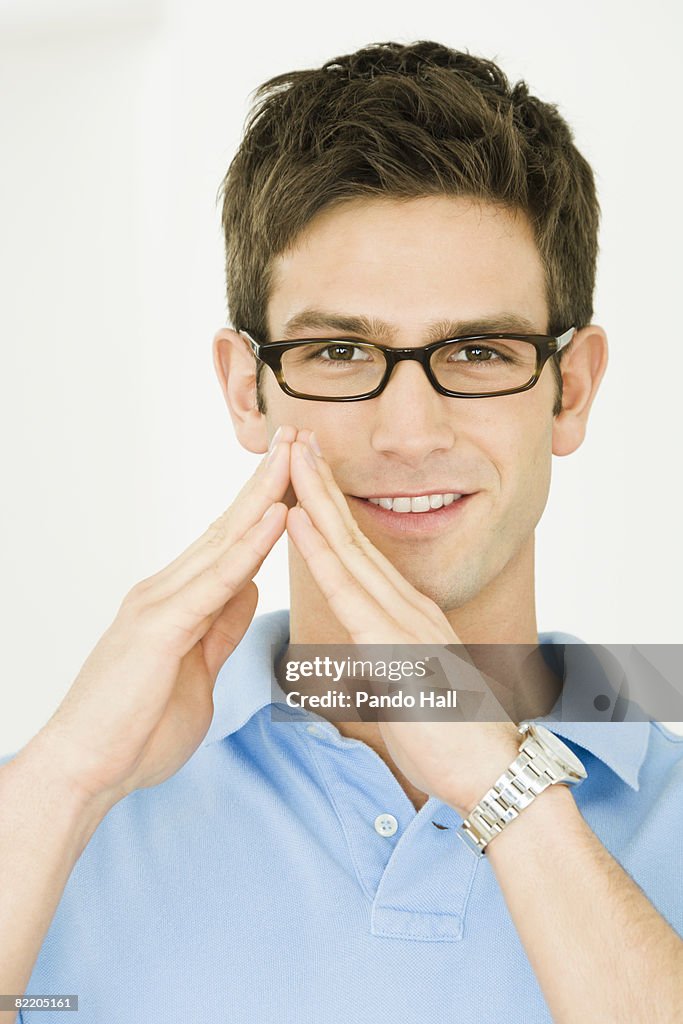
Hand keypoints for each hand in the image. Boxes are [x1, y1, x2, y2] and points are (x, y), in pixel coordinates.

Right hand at [30, 427, 296, 807]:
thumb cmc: (136, 729)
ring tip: (295, 453)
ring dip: (264, 495)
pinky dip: (250, 546)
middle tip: (299, 437)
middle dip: (266, 482)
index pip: (229, 543)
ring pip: (225, 539)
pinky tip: (277, 516)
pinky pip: (217, 579)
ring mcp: (161, 602)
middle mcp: (167, 589)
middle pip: (228, 526)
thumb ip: (220, 627)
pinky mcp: (161, 625)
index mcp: (177, 601)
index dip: (263, 506)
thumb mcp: (196, 670)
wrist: (86, 769)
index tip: (296, 474)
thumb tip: (249, 592)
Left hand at [285, 429, 519, 815]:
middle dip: (322, 486)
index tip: (307, 475)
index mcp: (407, 615)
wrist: (491, 774)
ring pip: (349, 549)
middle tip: (298, 440)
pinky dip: (320, 551)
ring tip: (293, 460)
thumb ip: (387, 660)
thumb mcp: (408, 688)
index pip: (361, 553)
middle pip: (355, 535)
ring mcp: (405, 620)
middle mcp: (408, 606)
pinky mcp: (397, 646)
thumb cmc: (448, 739)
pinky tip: (297, 521)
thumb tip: (369, 652)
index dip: (331, 511)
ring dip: (316, 500)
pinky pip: (349, 590)